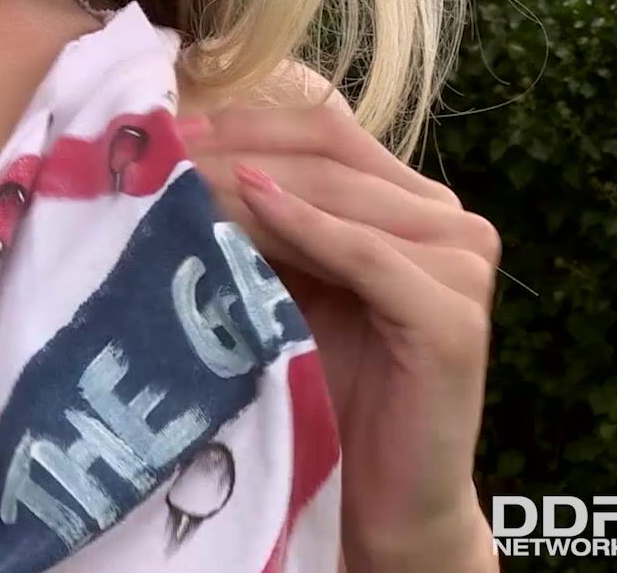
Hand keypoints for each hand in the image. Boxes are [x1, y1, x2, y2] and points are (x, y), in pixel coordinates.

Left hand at [183, 104, 499, 571]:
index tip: (162, 122)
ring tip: (176, 178)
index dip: (243, 118)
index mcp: (407, 203)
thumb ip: (254, 221)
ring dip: (250, 182)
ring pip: (341, 197)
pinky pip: (368, 256)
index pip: (324, 130)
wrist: (375, 499)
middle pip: (329, 153)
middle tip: (156, 147)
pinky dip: (306, 227)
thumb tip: (168, 153)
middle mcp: (446, 220)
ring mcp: (461, 265)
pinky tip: (249, 202)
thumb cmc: (316, 389)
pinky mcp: (454, 319)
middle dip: (233, 146)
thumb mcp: (278, 285)